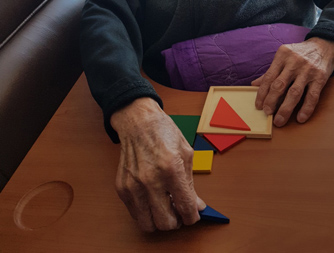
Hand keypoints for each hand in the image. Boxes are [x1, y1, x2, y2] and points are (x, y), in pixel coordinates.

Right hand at [110, 98, 205, 231]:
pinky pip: (135, 214)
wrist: (138, 122)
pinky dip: (145, 212)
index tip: (193, 215)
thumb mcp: (186, 153)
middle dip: (176, 222)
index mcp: (171, 169)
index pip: (185, 208)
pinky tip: (152, 199)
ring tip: (165, 208)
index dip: (192, 216)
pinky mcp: (122, 188)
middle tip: (178, 213)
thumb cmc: (163, 133)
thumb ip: (191, 183)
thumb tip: (197, 206)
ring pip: (148, 224)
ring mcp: (134, 185)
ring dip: (159, 221)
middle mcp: (151, 180)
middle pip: (166, 223)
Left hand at [251, 37, 333, 126]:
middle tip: (267, 113)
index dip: (262, 93)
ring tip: (279, 120)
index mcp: (282, 55)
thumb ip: (271, 71)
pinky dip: (306, 109)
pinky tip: (300, 118)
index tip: (258, 105)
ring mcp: (308, 70)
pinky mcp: (320, 77)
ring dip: (285, 108)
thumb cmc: (300, 53)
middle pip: (279, 85)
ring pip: (294, 92)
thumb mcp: (284, 56)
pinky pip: (312, 96)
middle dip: (271, 101)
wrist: (324, 45)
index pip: (269, 77)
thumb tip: (254, 84)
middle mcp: (294, 62)